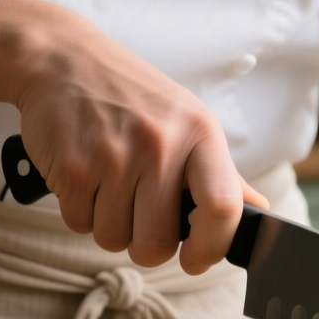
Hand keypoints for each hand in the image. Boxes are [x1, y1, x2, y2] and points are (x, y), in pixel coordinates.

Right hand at [0, 0, 262, 273]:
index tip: (195, 260)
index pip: (224, 207)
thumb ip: (222, 174)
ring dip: (110, 225)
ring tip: (110, 184)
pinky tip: (86, 176)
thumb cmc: (132, 96)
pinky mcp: (72, 167)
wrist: (61, 59)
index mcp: (200, 133)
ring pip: (114, 239)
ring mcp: (113, 156)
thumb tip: (257, 213)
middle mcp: (160, 144)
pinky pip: (79, 224)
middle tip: (140, 216)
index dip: (212, 248)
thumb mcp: (188, 121)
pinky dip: (81, 211)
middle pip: (157, 243)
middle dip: (146, 244)